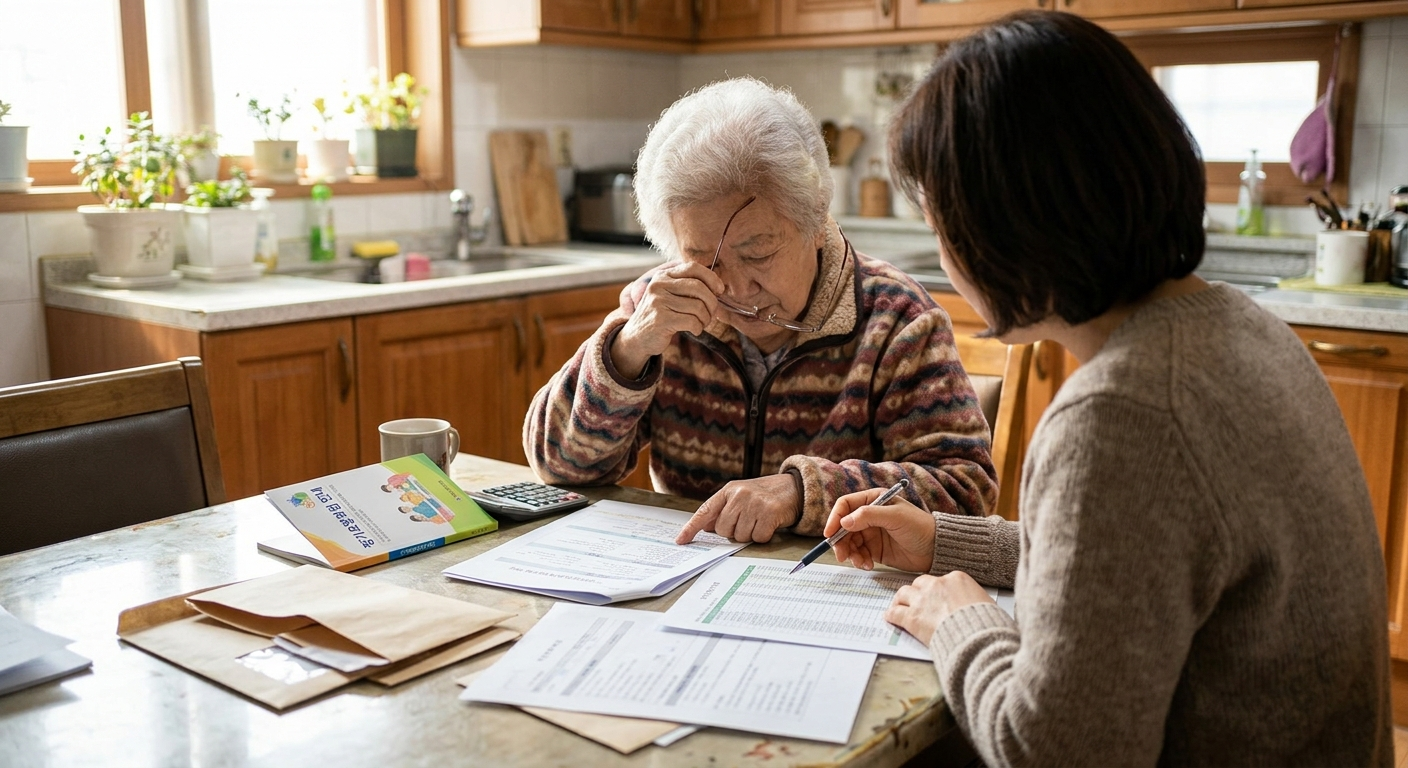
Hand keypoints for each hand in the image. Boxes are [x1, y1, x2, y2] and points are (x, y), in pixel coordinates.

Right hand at [611, 263, 725, 378]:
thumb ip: (688, 287)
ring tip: (701, 323)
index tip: (719, 290)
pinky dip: (698, 328)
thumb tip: (719, 287)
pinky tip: (695, 330)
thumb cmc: (661, 316)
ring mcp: (658, 302)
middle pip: (699, 288)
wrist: (637, 338)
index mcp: (663, 276)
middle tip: (711, 314)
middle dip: (712, 303)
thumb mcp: (670, 295)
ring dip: (705, 319)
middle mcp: (659, 285)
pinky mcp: (661, 319)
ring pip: (698, 307)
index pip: (693, 267)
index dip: (711, 278)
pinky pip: (692, 321)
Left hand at [676, 474, 799, 543]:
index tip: (681, 540)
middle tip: (748, 521)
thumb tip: (706, 527)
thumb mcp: (740, 497)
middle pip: (723, 530)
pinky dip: (763, 536)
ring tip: (759, 520)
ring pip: (740, 536)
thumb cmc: (763, 496)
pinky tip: (769, 524)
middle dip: (734, 532)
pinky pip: (758, 538)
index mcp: (729, 490)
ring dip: (750, 534)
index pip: (705, 511)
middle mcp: (739, 495)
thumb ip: (723, 510)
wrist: (793, 488)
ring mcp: (754, 503)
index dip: (691, 527)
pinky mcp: (769, 512)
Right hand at [825, 488, 936, 573]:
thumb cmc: (919, 526)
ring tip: (860, 562)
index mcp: (873, 500)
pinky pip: (858, 554)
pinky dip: (859, 560)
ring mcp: (870, 533)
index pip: (845, 505)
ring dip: (850, 554)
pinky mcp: (874, 549)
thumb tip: (844, 522)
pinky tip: (868, 565)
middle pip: (843, 526)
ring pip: (848, 542)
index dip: (834, 518)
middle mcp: (869, 515)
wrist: (936, 549)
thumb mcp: (895, 516)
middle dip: (840, 541)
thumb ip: (868, 516)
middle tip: (842, 555)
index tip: (829, 534)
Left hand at [886, 572, 993, 645]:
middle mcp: (937, 585)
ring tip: (898, 605)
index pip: (940, 580)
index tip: (935, 596)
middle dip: (917, 591)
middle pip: (920, 583)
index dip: (936, 590)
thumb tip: (975, 606)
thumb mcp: (986, 603)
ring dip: (901, 600)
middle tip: (915, 599)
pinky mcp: (913, 618)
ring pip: (904, 593)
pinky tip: (890, 617)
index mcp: (957, 579)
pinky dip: (891, 615)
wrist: (979, 638)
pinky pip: (895, 613)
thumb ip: (973, 599)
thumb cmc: (987, 624)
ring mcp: (922, 600)